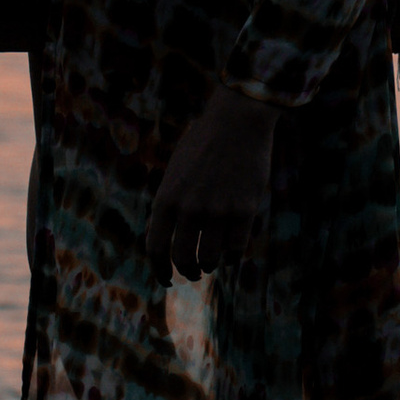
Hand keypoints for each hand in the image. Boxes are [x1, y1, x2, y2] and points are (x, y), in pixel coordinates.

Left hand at [146, 85, 278, 283]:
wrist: (238, 121)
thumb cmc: (204, 142)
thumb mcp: (175, 170)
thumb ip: (169, 202)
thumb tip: (166, 236)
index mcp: (166, 198)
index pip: (156, 248)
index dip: (159, 269)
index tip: (165, 279)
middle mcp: (189, 208)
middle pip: (182, 258)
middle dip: (186, 271)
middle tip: (192, 273)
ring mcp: (217, 211)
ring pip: (210, 258)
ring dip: (209, 265)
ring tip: (210, 262)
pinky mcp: (244, 210)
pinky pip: (236, 248)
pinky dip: (232, 255)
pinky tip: (231, 252)